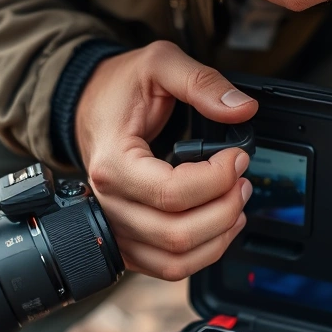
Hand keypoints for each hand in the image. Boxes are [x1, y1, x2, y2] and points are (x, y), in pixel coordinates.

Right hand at [76, 40, 258, 280]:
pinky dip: (204, 253)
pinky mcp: (130, 241)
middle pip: (177, 233)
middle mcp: (110, 203)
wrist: (89, 106)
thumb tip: (241, 108)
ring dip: (219, 236)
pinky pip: (169, 267)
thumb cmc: (118, 89)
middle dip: (225, 209)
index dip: (217, 179)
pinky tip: (221, 225)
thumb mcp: (158, 64)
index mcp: (113, 163)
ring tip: (237, 203)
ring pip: (176, 259)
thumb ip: (201, 82)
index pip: (171, 193)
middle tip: (242, 181)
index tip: (238, 157)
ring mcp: (118, 227)